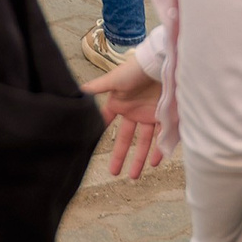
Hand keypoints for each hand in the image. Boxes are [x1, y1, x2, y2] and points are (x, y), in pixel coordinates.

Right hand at [80, 59, 164, 178]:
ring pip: (143, 143)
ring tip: (134, 176)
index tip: (91, 147)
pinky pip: (161, 137)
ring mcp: (149, 116)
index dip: (100, 133)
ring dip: (139, 159)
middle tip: (114, 173)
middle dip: (120, 156)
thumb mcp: (113, 79)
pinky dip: (159, 150)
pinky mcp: (164, 117)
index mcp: (119, 103)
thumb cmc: (135, 70)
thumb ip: (97, 88)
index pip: (107, 121)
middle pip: (125, 138)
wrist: (161, 64)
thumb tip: (78, 90)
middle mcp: (133, 111)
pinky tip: (154, 162)